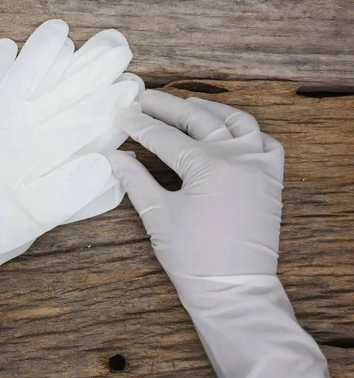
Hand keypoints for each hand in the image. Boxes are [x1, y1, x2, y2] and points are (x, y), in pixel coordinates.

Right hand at [109, 90, 327, 377]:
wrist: (233, 289)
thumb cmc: (192, 256)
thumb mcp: (158, 215)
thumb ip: (135, 180)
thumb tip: (115, 156)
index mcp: (209, 166)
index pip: (165, 138)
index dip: (139, 126)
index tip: (120, 113)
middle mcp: (239, 157)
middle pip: (198, 120)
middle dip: (168, 107)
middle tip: (145, 98)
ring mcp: (260, 165)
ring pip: (236, 122)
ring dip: (209, 110)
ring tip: (187, 103)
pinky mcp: (271, 179)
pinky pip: (265, 142)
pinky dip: (247, 131)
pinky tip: (229, 130)